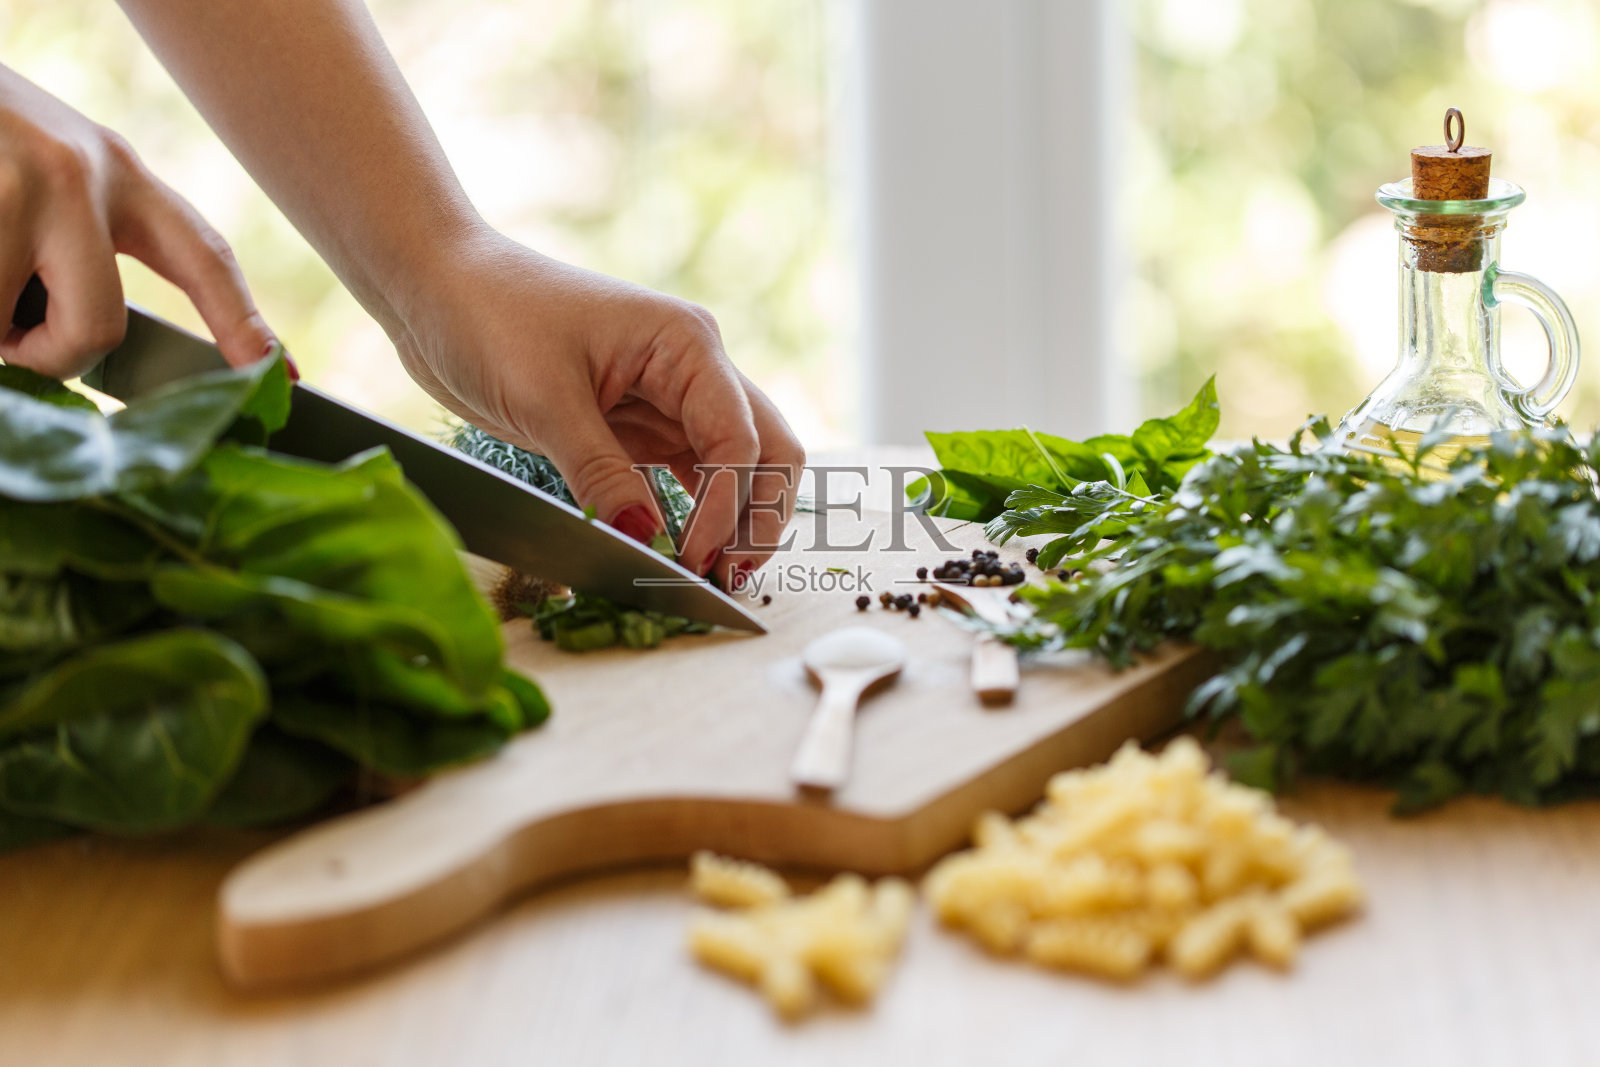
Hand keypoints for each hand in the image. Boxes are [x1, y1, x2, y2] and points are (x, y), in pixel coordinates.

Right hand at [0, 64, 275, 375]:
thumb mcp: (51, 171)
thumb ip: (81, 241)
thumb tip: (90, 341)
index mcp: (120, 173)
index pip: (203, 255)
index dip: (242, 321)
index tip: (282, 373)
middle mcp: (79, 176)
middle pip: (98, 327)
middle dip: (50, 356)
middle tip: (15, 339)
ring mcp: (17, 188)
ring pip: (9, 329)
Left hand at [393, 228, 804, 587]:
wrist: (437, 287)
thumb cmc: (489, 315)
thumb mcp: (544, 400)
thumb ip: (599, 473)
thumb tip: (642, 539)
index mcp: (686, 345)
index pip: (738, 440)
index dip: (725, 508)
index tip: (691, 560)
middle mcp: (692, 370)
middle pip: (765, 452)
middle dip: (758, 517)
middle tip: (728, 579)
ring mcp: (667, 399)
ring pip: (732, 469)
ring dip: (729, 521)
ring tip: (708, 579)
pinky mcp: (634, 426)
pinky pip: (684, 476)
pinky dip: (688, 515)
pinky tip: (675, 553)